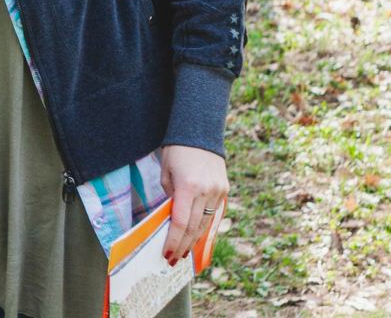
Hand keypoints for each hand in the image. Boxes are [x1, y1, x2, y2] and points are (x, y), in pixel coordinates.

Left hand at [159, 144, 228, 262]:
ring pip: (206, 223)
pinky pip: (213, 214)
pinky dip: (204, 226)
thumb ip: (170, 197)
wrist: (200, 132)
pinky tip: (196, 236)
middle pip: (194, 226)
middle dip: (183, 244)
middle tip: (174, 258)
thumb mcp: (166, 173)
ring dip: (194, 239)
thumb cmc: (176, 152)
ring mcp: (218, 192)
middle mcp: (206, 191)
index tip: (167, 253)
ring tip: (184, 251)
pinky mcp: (224, 190)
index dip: (173, 240)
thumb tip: (171, 219)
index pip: (180, 221)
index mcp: (188, 186)